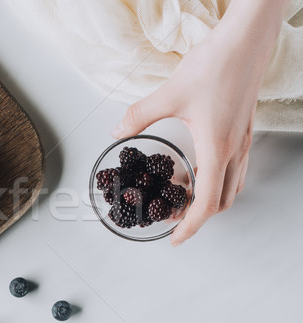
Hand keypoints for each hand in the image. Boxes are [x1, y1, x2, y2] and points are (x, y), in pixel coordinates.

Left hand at [111, 0, 287, 245]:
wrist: (247, 41)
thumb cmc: (215, 65)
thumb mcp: (169, 94)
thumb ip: (140, 117)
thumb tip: (118, 133)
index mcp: (217, 149)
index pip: (207, 204)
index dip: (190, 227)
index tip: (174, 240)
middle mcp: (234, 150)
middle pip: (221, 201)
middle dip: (195, 214)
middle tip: (168, 211)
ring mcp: (242, 141)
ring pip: (231, 185)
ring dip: (206, 196)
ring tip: (177, 189)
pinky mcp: (243, 129)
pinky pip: (234, 167)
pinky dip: (215, 178)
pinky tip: (194, 165)